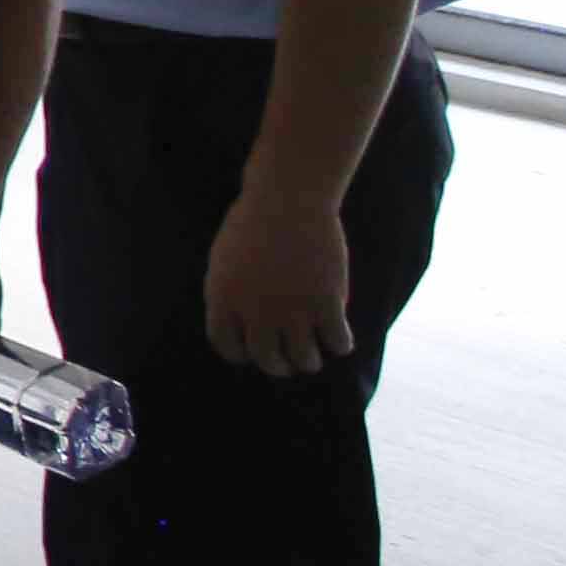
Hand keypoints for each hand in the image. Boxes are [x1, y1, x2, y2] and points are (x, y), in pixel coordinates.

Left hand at [205, 188, 358, 376]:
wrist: (288, 200)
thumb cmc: (253, 222)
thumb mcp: (224, 260)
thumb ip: (228, 292)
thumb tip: (238, 321)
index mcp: (223, 299)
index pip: (226, 345)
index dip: (240, 354)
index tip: (250, 355)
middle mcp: (256, 312)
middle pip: (267, 358)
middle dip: (278, 366)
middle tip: (287, 365)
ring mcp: (293, 311)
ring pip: (305, 359)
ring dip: (309, 361)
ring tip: (313, 358)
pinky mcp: (327, 303)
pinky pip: (338, 342)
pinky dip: (341, 345)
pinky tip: (341, 339)